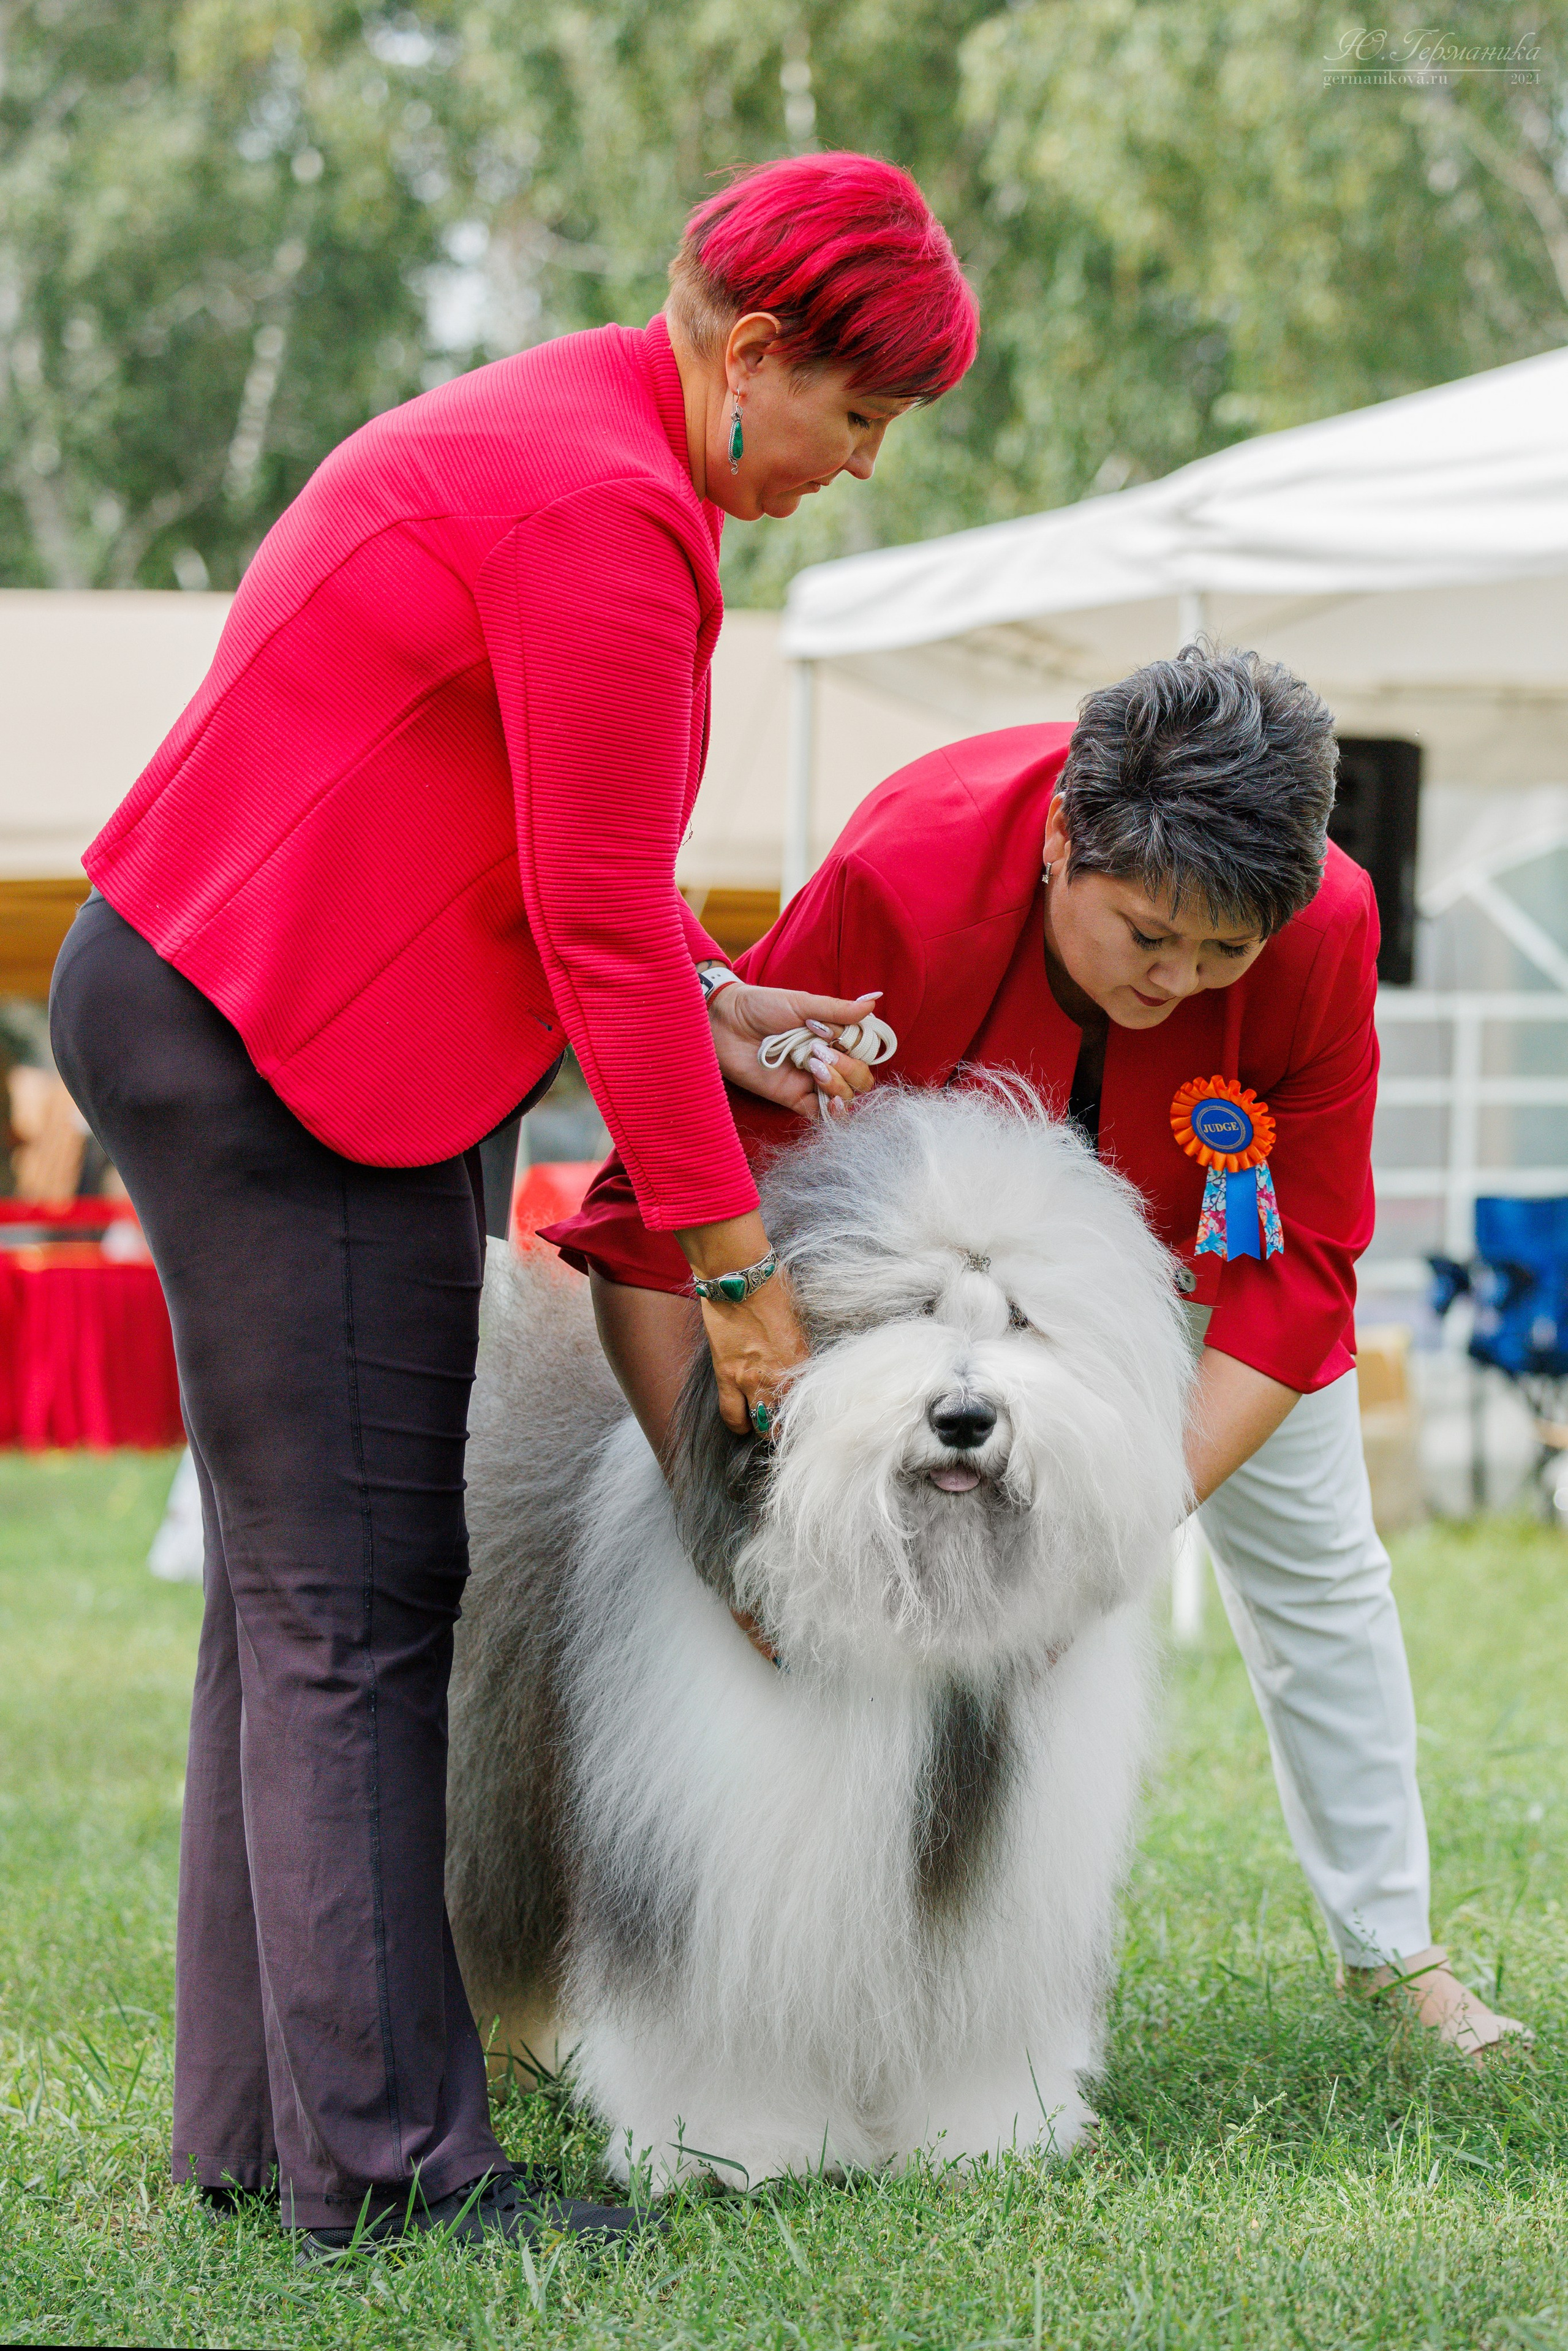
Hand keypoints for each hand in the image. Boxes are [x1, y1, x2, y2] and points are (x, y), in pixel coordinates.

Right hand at [699, 1262, 809, 1434]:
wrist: (739, 1276)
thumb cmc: (773, 1288)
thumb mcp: (799, 1320)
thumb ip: (801, 1349)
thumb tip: (803, 1364)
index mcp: (803, 1361)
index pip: (812, 1402)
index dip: (812, 1412)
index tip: (811, 1415)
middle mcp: (780, 1376)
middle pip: (788, 1419)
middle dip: (789, 1425)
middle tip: (789, 1425)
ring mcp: (751, 1379)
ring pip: (761, 1424)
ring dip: (765, 1428)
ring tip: (767, 1428)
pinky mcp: (726, 1376)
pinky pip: (732, 1415)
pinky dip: (738, 1424)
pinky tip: (742, 1426)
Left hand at [709, 981, 880, 1120]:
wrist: (725, 1022)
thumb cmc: (761, 1006)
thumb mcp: (802, 1003)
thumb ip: (838, 1009)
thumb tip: (874, 1000)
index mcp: (832, 1036)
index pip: (863, 1051)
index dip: (860, 1049)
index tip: (841, 1037)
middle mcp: (825, 1060)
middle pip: (860, 1078)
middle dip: (850, 1069)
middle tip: (821, 1053)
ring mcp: (810, 1081)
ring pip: (845, 1097)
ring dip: (839, 1085)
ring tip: (814, 1067)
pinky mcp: (793, 1098)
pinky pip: (820, 1115)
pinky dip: (832, 1112)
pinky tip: (831, 1101)